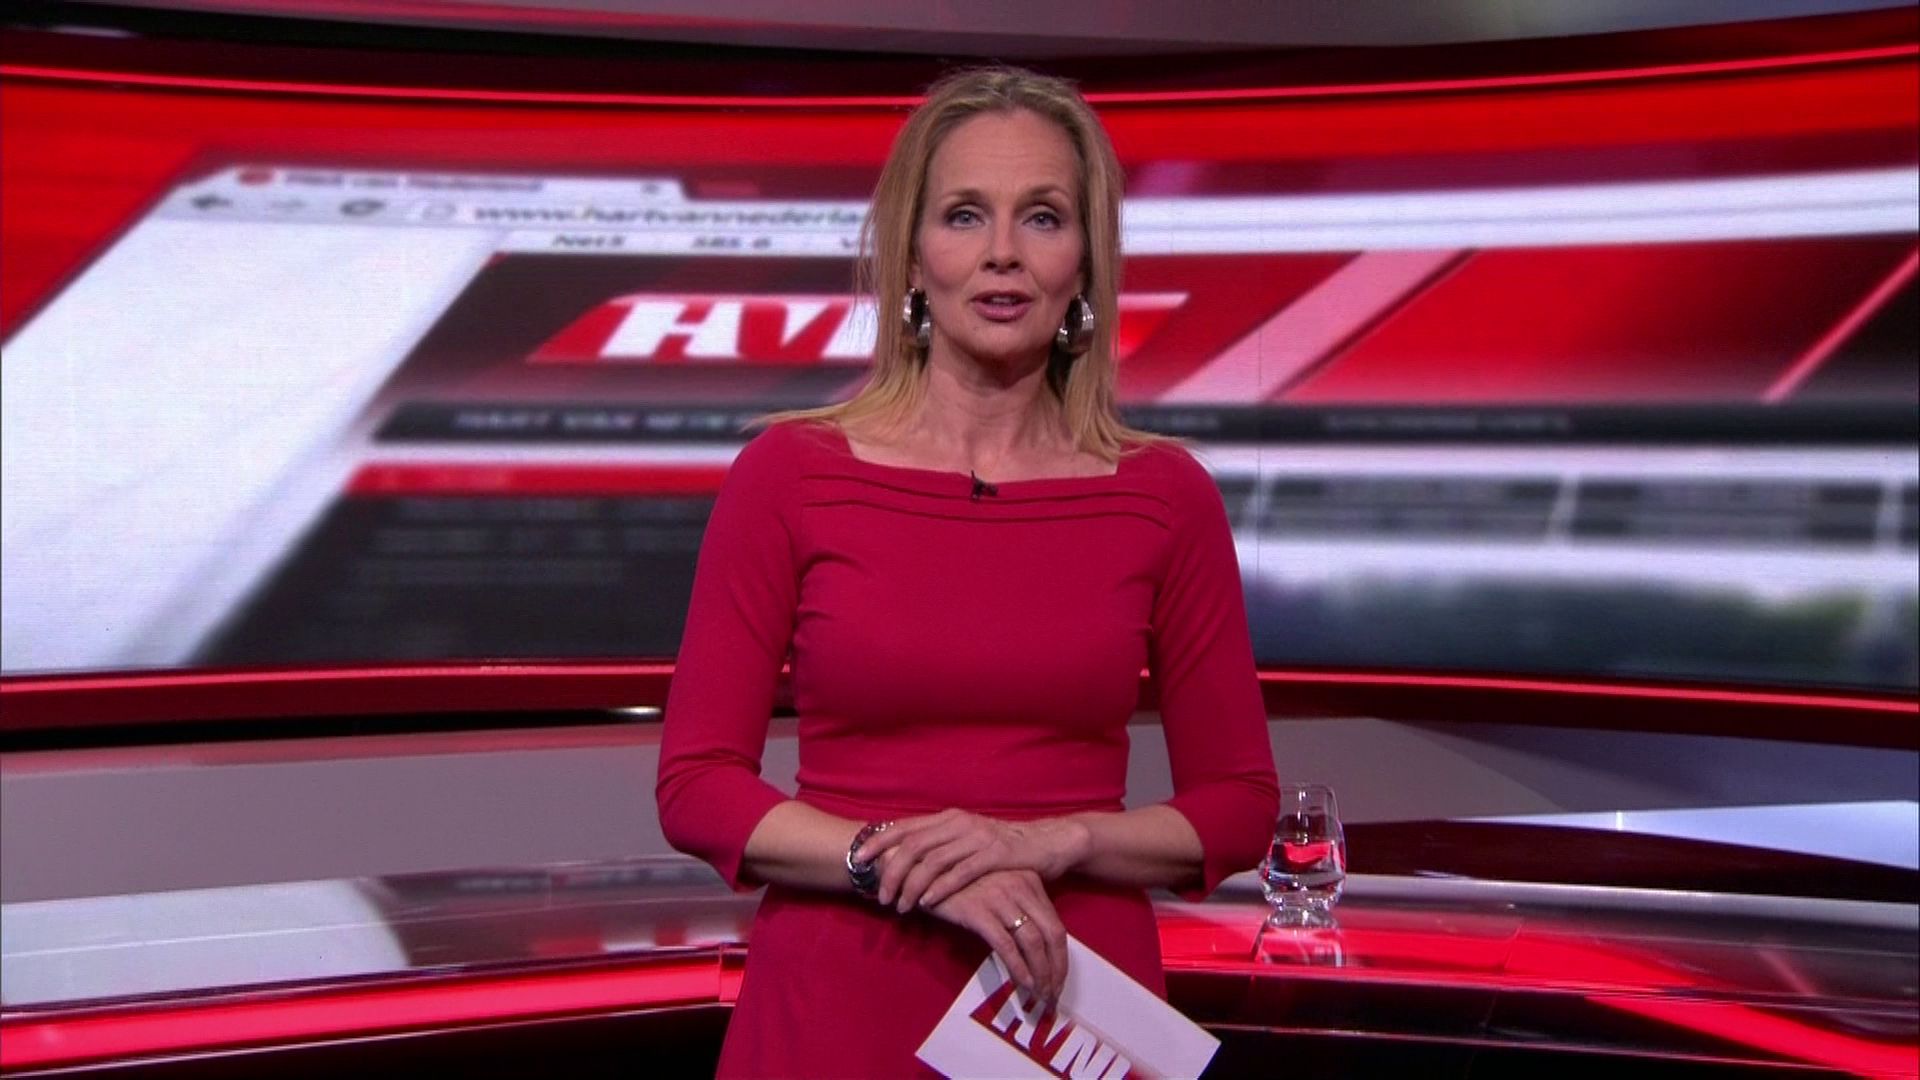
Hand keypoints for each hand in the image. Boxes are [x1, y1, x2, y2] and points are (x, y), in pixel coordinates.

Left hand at [857, 809, 1090, 913]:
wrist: (1048, 843)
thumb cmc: (1003, 848)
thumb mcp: (967, 841)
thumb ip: (940, 846)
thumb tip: (905, 860)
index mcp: (948, 818)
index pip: (905, 826)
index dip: (880, 841)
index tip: (859, 858)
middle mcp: (959, 823)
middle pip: (914, 845)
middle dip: (892, 872)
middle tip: (881, 897)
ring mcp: (978, 837)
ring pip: (933, 861)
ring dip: (912, 886)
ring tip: (901, 907)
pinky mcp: (996, 854)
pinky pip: (961, 872)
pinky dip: (941, 888)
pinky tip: (928, 902)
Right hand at [924, 868, 1068, 1005]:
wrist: (923, 871)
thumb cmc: (961, 884)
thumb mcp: (998, 889)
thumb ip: (1018, 909)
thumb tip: (1036, 947)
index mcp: (1029, 881)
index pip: (1056, 925)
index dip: (1061, 958)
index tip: (1058, 980)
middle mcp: (1020, 886)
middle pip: (1052, 934)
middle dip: (1056, 970)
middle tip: (1052, 995)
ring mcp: (1000, 898)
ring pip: (1033, 942)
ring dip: (1040, 974)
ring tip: (1038, 996)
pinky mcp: (979, 911)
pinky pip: (1006, 945)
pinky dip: (1018, 968)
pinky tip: (1022, 984)